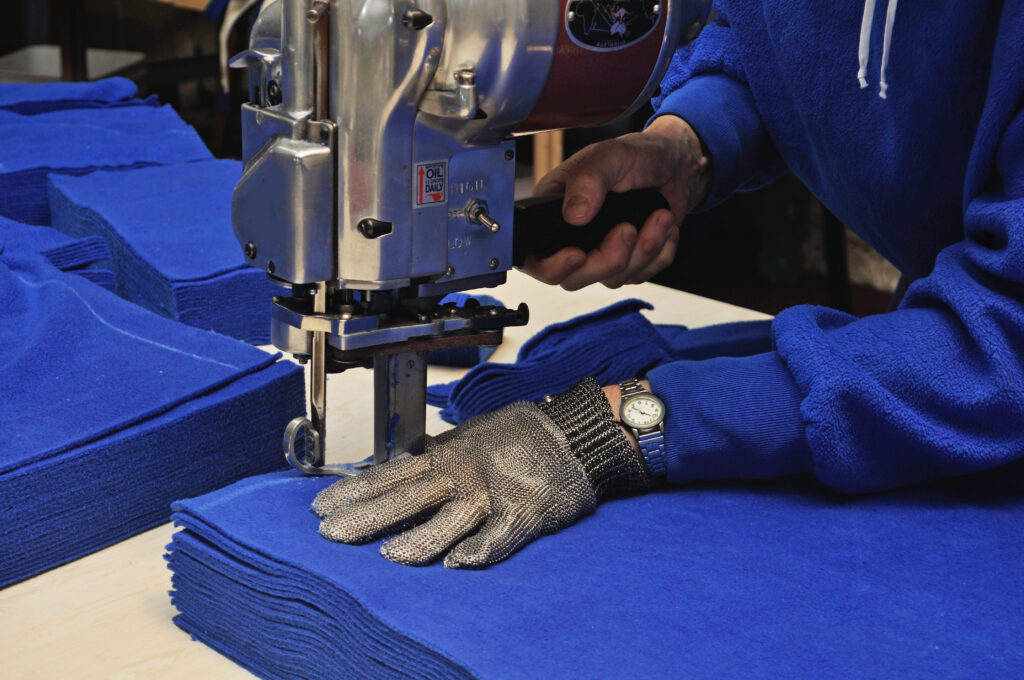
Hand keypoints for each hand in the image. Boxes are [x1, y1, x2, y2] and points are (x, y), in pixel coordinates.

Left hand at [312, 378, 651, 567]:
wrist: (573, 434)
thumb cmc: (522, 434)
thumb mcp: (473, 433)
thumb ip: (442, 451)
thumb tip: (414, 457)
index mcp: (447, 456)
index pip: (390, 475)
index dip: (354, 491)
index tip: (321, 507)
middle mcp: (463, 475)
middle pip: (405, 499)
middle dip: (365, 518)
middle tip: (330, 535)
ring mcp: (492, 495)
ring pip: (447, 522)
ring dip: (416, 540)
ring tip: (388, 556)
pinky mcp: (523, 514)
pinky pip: (497, 539)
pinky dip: (477, 552)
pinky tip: (455, 565)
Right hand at [523, 115, 709, 289]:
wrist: (675, 166)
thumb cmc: (638, 155)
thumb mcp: (610, 156)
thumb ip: (588, 179)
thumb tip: (573, 215)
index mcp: (552, 210)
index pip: (535, 256)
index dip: (553, 265)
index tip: (578, 254)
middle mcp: (570, 237)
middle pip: (574, 278)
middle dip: (608, 260)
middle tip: (629, 228)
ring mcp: (598, 252)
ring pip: (610, 279)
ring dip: (642, 251)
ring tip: (660, 216)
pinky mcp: (626, 262)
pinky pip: (639, 276)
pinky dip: (659, 254)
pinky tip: (665, 227)